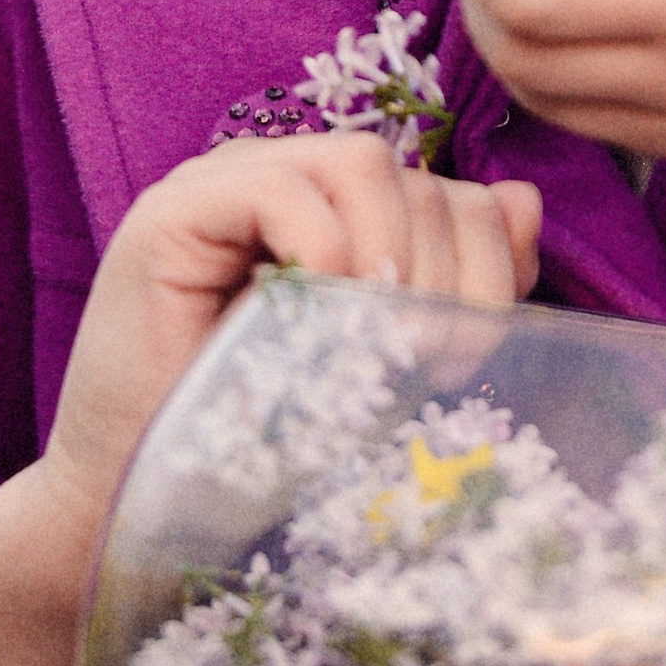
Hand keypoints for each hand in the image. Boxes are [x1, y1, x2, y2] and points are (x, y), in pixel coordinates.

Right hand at [0, 135, 542, 625]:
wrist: (143, 503)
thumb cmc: (263, 445)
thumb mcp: (386, 366)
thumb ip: (457, 285)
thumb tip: (522, 201)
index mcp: (339, 210)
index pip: (452, 194)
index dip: (484, 269)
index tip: (460, 360)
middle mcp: (284, 179)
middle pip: (416, 177)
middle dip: (443, 276)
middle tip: (418, 363)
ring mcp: (222, 187)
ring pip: (360, 162)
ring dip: (391, 256)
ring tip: (370, 338)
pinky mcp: (170, 214)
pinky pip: (275, 187)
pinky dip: (320, 246)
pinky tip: (316, 310)